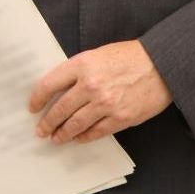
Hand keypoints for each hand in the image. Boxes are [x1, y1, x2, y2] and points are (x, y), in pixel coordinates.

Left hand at [29, 40, 171, 143]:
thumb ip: (78, 70)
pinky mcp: (121, 118)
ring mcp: (106, 104)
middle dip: (48, 122)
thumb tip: (59, 90)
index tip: (32, 107)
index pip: (49, 84)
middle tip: (41, 130)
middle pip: (60, 109)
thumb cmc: (129, 57)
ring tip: (56, 138)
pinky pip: (96, 132)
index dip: (37, 99)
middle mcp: (91, 85)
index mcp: (82, 65)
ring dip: (63, 133)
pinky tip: (77, 139)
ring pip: (76, 124)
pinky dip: (84, 137)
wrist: (161, 65)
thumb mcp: (97, 54)